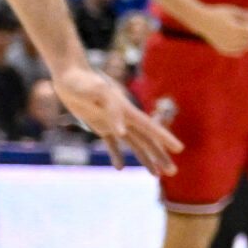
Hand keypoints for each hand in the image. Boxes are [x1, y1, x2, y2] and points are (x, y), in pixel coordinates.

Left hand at [54, 65, 181, 174]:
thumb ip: (110, 110)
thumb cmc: (81, 81)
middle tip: (172, 172)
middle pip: (147, 140)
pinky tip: (120, 168)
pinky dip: (116, 155)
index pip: (150, 127)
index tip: (179, 149)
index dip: (165, 138)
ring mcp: (113, 122)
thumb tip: (122, 133)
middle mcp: (123, 118)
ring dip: (146, 159)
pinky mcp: (99, 124)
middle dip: (160, 156)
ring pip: (135, 144)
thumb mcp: (95, 91)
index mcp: (126, 110)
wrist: (68, 72)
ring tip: (156, 175)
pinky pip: (111, 143)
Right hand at [198, 4, 247, 57]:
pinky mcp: (222, 49)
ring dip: (247, 43)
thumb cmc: (218, 13)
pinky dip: (240, 50)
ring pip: (243, 48)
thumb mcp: (232, 11)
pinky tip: (243, 47)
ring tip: (247, 38)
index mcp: (235, 29)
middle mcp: (231, 38)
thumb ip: (245, 14)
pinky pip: (235, 53)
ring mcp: (226, 45)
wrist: (202, 21)